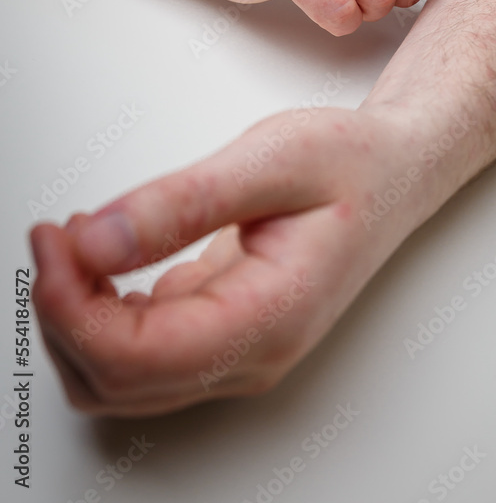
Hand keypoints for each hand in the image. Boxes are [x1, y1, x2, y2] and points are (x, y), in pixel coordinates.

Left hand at [29, 106, 436, 416]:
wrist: (395, 170)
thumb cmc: (352, 164)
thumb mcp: (270, 161)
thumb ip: (180, 204)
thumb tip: (96, 241)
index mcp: (270, 318)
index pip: (135, 356)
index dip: (70, 305)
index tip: (52, 239)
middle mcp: (251, 354)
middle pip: (114, 381)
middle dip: (63, 312)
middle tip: (56, 235)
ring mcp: (237, 351)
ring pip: (119, 377)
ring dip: (78, 317)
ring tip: (76, 242)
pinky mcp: (224, 332)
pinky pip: (140, 351)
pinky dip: (101, 312)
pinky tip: (106, 255)